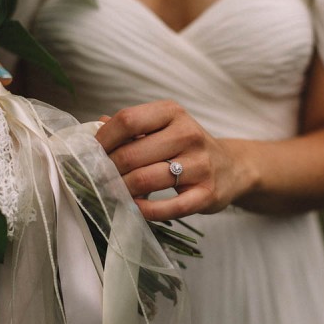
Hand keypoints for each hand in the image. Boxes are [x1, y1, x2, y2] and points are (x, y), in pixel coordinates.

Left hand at [95, 100, 249, 220]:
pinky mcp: (207, 194)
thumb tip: (93, 126)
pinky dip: (145, 210)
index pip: (127, 120)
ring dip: (122, 190)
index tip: (92, 154)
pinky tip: (134, 208)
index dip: (103, 139)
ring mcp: (200, 165)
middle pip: (131, 154)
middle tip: (97, 180)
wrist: (232, 167)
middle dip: (108, 170)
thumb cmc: (186, 147)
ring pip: (145, 179)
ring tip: (113, 193)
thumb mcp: (163, 128)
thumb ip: (131, 128)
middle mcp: (188, 134)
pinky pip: (169, 207)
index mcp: (172, 113)